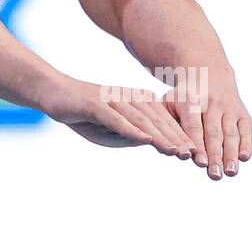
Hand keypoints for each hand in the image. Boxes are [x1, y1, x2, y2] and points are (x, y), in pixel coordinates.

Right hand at [42, 77, 196, 155]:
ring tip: (175, 151)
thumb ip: (132, 136)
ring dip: (160, 137)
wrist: (57, 96)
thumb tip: (153, 143)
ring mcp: (114, 100)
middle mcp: (131, 98)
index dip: (180, 137)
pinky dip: (132, 130)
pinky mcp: (97, 104)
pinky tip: (145, 140)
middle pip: (158, 120)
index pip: (163, 122)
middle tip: (193, 156)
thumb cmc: (87, 116)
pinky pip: (118, 119)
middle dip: (176, 138)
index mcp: (139, 102)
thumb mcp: (113, 132)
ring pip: (142, 120)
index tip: (195, 154)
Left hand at [162, 66, 251, 179]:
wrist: (207, 72)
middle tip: (215, 175)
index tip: (200, 163)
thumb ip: (168, 126)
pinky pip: (246, 129)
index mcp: (191, 100)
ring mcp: (229, 107)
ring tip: (230, 172)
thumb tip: (173, 151)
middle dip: (215, 155)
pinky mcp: (242, 112)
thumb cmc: (182, 98)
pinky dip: (247, 143)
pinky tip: (244, 158)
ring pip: (231, 133)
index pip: (195, 126)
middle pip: (214, 133)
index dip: (198, 145)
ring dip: (231, 154)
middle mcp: (212, 103)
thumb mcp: (169, 103)